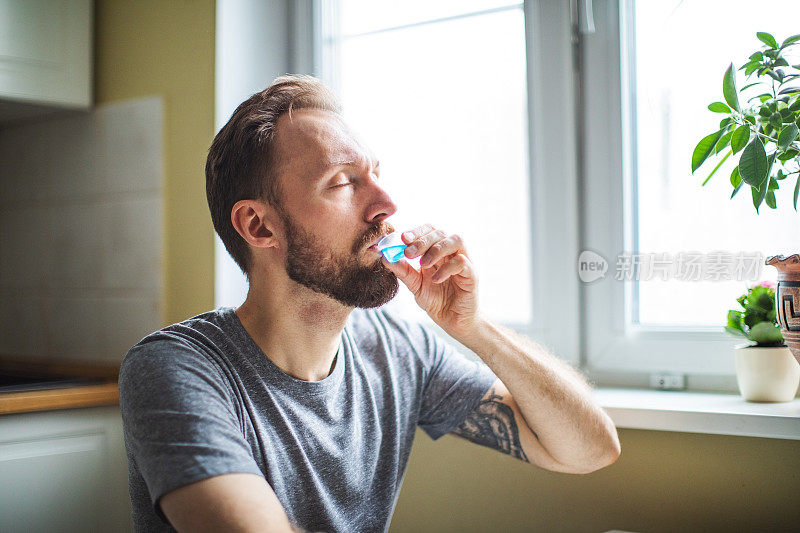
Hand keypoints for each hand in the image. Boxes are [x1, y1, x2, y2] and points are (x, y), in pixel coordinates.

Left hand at [381, 224, 480, 338]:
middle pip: (440, 232)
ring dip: (437, 249)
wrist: (453, 322)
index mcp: (437, 252)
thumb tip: (385, 257)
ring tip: (423, 264)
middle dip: (422, 240)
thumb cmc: (437, 301)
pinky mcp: (472, 275)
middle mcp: (451, 253)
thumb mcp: (415, 285)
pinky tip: (436, 279)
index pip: (429, 231)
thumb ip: (403, 271)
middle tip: (408, 252)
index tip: (402, 238)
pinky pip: (462, 262)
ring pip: (456, 240)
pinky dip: (447, 268)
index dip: (416, 231)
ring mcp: (464, 262)